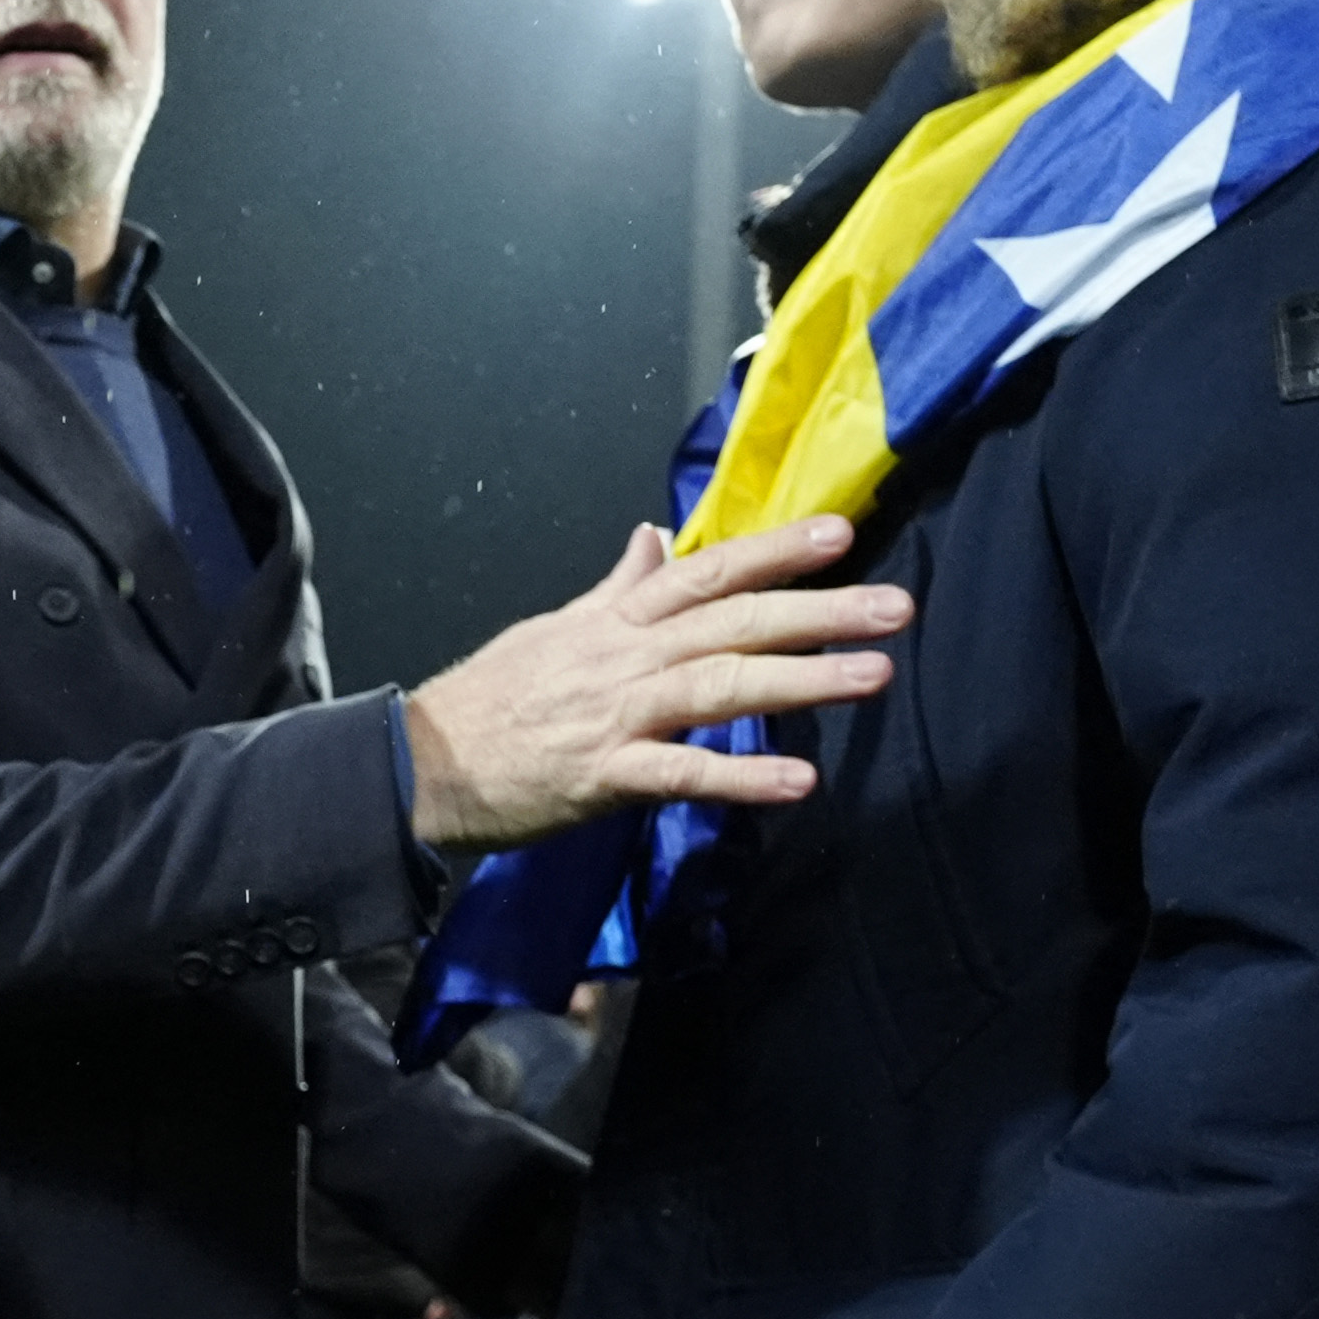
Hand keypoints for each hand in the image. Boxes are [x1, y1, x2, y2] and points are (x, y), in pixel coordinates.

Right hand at [400, 513, 909, 850]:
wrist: (421, 762)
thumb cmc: (491, 699)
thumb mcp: (555, 627)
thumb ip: (615, 588)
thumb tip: (652, 538)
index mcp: (617, 620)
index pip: (708, 571)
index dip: (775, 551)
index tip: (841, 535)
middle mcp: (626, 656)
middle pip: (735, 620)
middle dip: (820, 609)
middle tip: (897, 606)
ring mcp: (617, 714)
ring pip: (721, 685)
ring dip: (802, 679)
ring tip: (874, 676)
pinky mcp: (603, 775)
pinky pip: (682, 773)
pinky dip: (740, 776)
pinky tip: (796, 782)